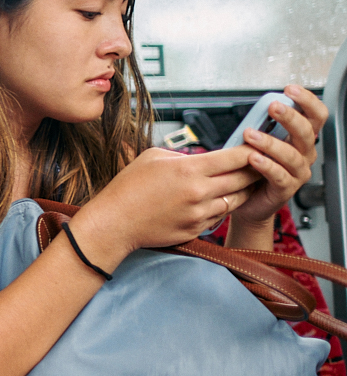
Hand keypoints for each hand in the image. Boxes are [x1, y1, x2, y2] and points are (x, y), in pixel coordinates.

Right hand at [72, 145, 264, 269]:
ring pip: (236, 200)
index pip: (235, 157)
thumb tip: (202, 157)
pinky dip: (222, 207)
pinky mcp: (196, 229)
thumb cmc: (127, 188)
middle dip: (255, 170)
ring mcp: (199, 213)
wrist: (114, 223)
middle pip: (243, 178)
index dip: (251, 150)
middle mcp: (199, 192)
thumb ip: (183, 155)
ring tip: (243, 182)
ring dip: (242, 190)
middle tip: (261, 163)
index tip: (257, 146)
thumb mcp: (152, 157)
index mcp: (189, 169)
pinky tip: (216, 201)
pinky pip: (219, 216)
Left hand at [228, 85, 325, 228]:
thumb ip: (260, 127)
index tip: (291, 89)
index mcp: (300, 139)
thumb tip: (254, 111)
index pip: (315, 116)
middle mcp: (304, 154)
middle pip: (307, 132)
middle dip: (291, 117)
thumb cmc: (252, 169)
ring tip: (251, 135)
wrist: (247, 201)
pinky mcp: (285, 189)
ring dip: (270, 142)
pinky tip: (254, 158)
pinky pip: (280, 176)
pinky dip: (266, 165)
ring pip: (292, 155)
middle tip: (274, 107)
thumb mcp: (257, 143)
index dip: (307, 101)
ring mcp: (297, 172)